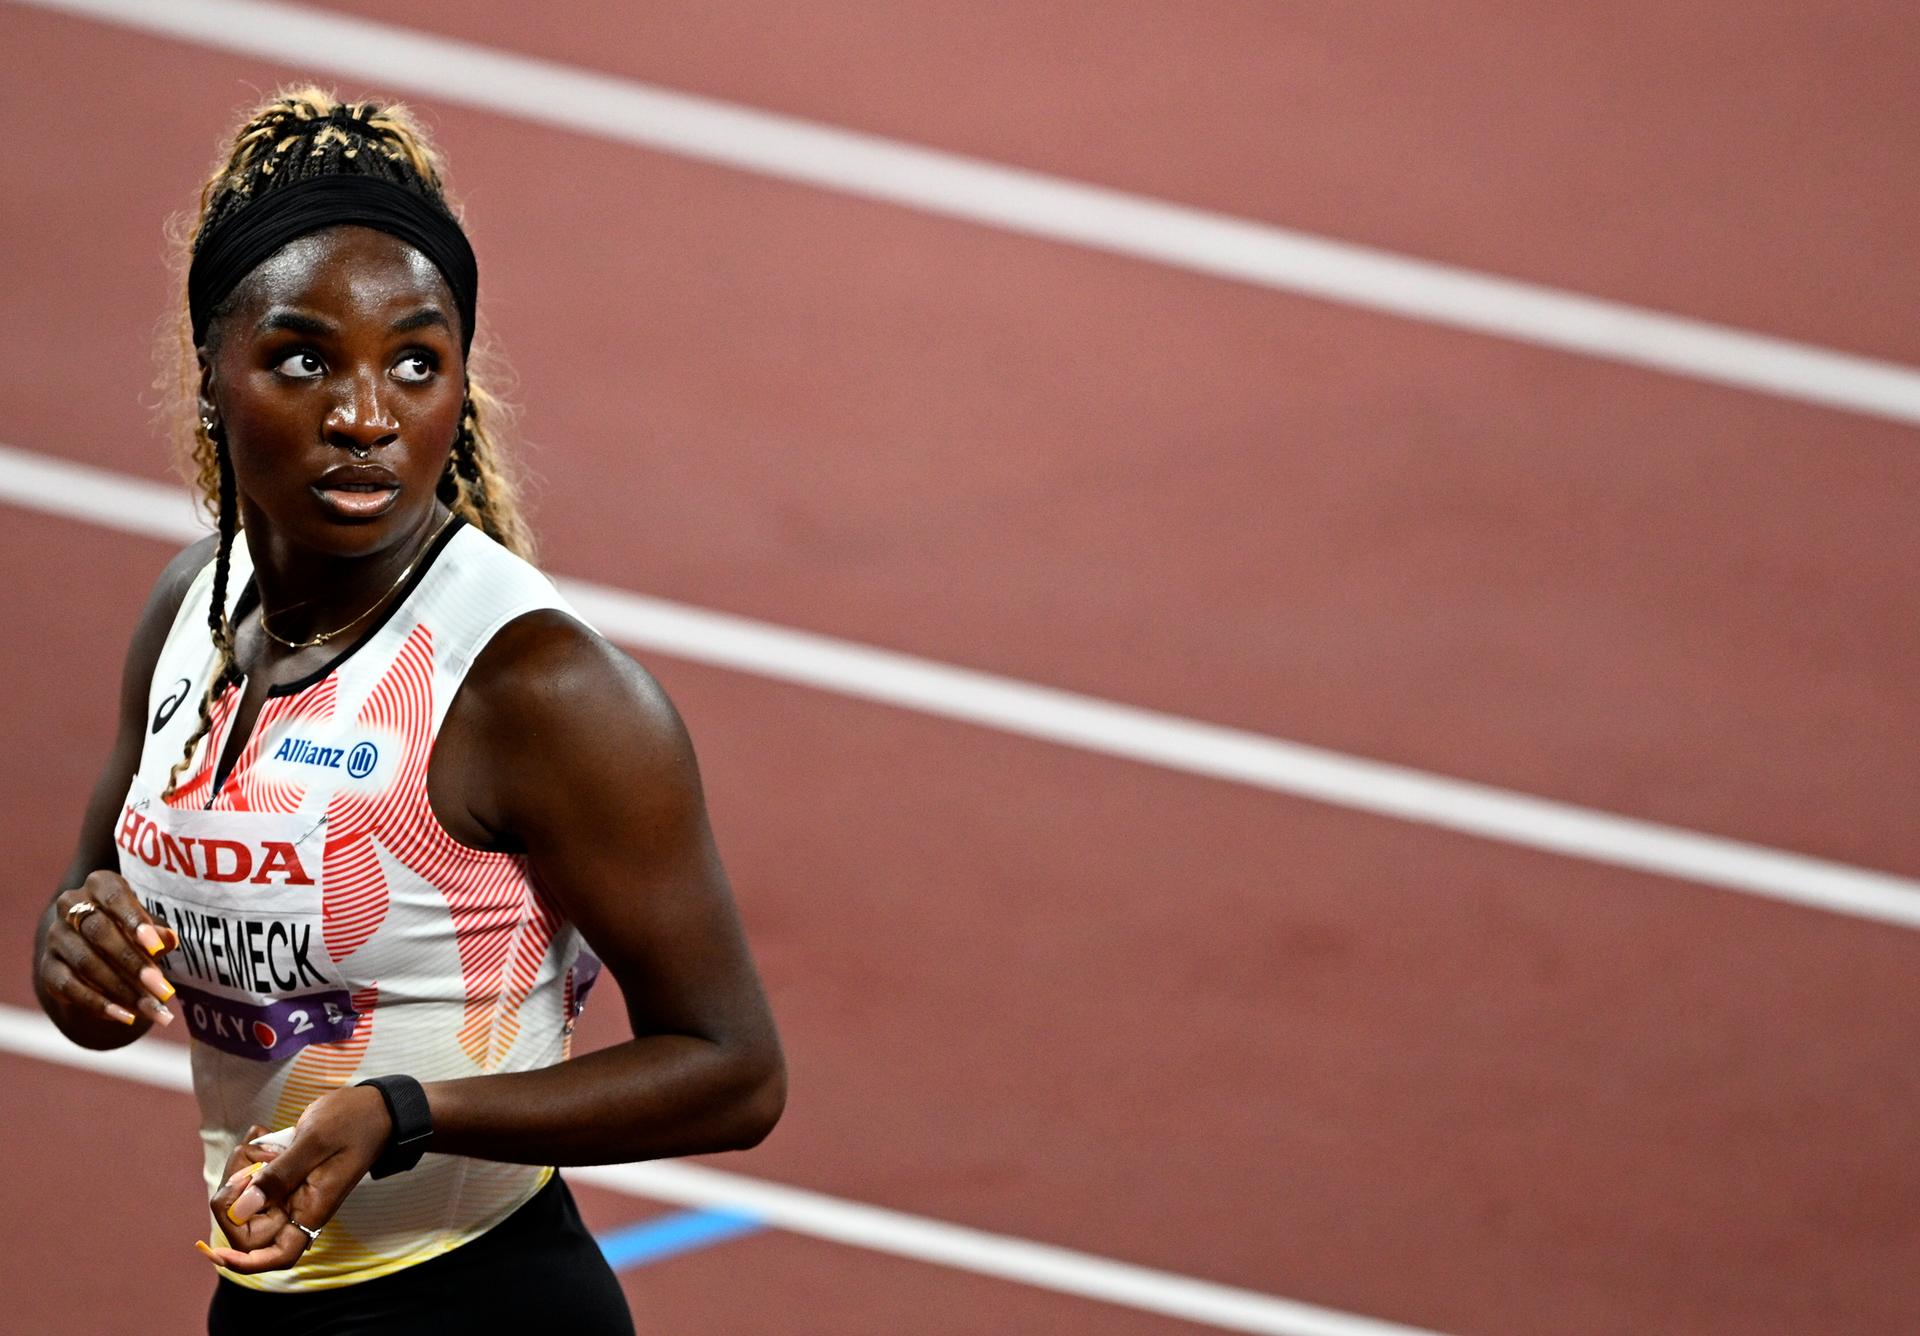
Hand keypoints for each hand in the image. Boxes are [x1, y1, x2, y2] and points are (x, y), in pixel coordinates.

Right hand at [39, 871, 178, 1028]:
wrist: (96, 948)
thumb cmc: (133, 929)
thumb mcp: (149, 926)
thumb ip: (158, 932)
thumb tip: (168, 940)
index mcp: (100, 884)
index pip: (116, 898)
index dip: (136, 922)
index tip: (159, 948)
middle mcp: (71, 906)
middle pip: (100, 934)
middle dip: (134, 964)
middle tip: (164, 990)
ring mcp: (56, 937)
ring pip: (87, 963)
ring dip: (123, 990)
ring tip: (153, 1009)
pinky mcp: (48, 968)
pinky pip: (71, 987)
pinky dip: (99, 1004)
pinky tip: (127, 1016)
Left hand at [199, 1087, 392, 1272]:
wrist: (376, 1107)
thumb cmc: (353, 1122)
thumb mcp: (314, 1141)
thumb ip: (278, 1175)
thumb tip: (240, 1210)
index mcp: (312, 1208)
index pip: (276, 1256)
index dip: (243, 1261)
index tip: (216, 1250)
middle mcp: (299, 1208)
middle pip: (249, 1227)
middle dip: (232, 1196)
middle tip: (245, 1157)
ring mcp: (292, 1193)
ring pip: (246, 1201)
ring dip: (239, 1171)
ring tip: (256, 1139)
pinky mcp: (287, 1177)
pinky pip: (254, 1180)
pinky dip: (247, 1158)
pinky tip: (260, 1133)